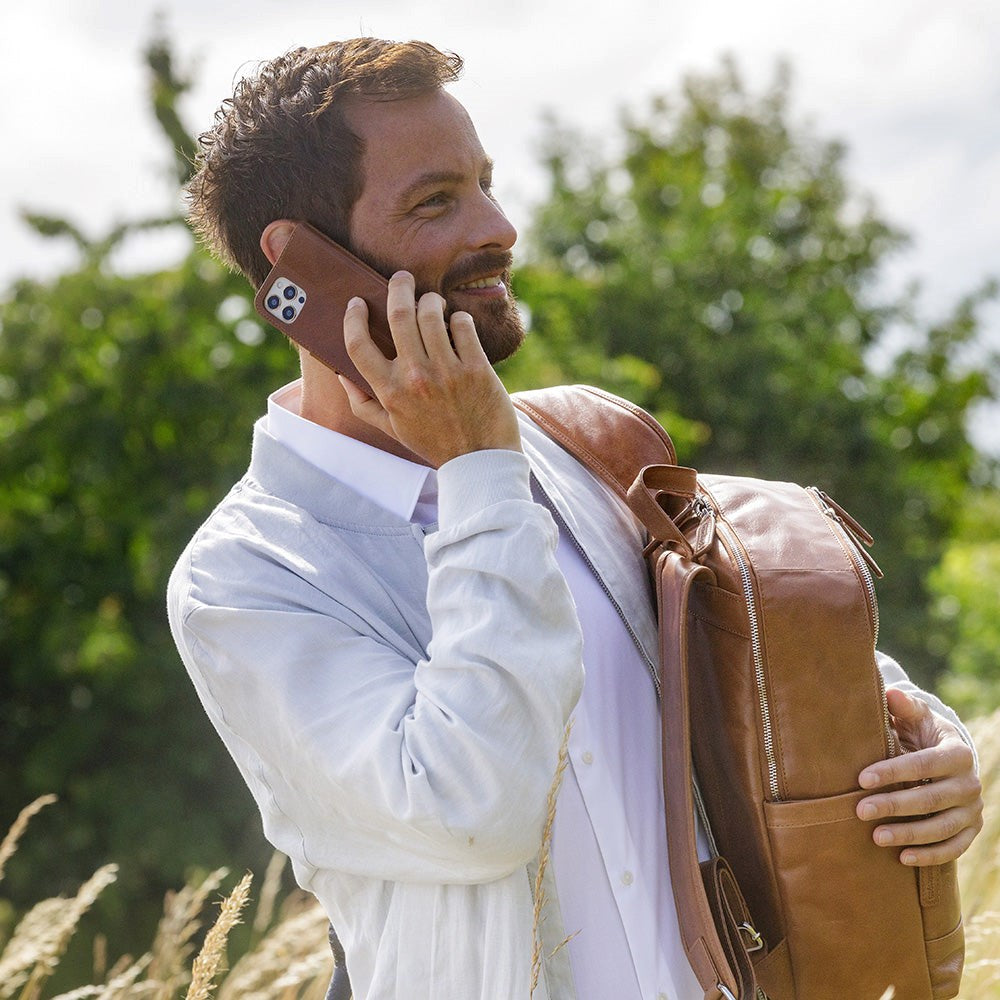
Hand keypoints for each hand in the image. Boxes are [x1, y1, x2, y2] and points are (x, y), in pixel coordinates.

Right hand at [340, 271, 520, 467]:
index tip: (356, 303)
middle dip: (398, 287)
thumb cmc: (434, 442)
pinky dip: (459, 318)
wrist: (480, 461)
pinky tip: (457, 324)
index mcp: (389, 392)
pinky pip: (463, 325)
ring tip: (433, 301)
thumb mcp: (392, 428)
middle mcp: (414, 378)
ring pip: (432, 313)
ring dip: (430, 300)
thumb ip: (364, 403)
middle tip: (402, 279)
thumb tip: (341, 375)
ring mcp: (447, 372)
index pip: (357, 345)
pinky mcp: (476, 369)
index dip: (353, 317)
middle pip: (398, 314)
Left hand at [856, 688, 982, 865]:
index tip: (861, 779)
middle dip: (894, 806)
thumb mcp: (916, 716)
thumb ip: (903, 706)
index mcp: (956, 753)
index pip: (922, 765)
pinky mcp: (971, 830)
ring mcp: (973, 810)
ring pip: (941, 828)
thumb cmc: (923, 732)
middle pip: (930, 799)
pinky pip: (954, 848)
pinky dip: (930, 855)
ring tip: (876, 837)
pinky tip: (903, 857)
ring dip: (909, 834)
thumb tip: (890, 694)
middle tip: (860, 810)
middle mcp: (969, 784)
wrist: (948, 756)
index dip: (892, 772)